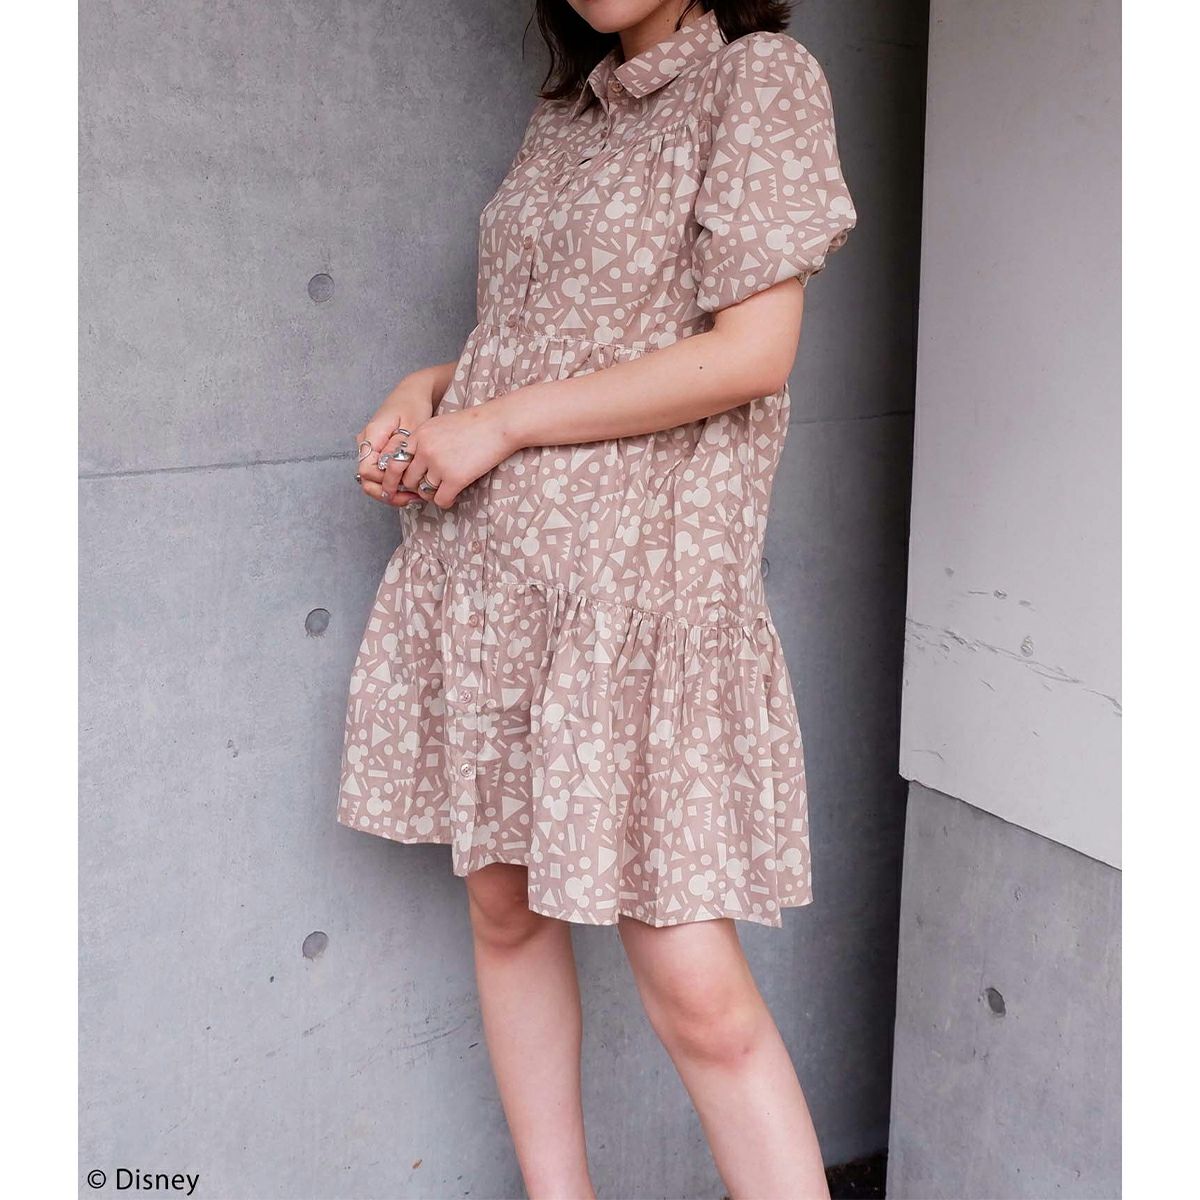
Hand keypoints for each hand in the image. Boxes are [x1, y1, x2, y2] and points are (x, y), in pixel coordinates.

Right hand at [356, 378, 436, 506]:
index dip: (384, 483)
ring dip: (390, 490)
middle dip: (386, 493)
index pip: (367, 471)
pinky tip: (410, 485)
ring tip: (413, 495)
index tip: (406, 489)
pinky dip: (393, 481)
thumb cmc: (414, 405)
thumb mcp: (411, 426)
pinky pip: (380, 471)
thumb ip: (398, 448)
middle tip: (409, 500)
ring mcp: (370, 447)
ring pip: (373, 478)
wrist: (414, 392)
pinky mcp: (378, 450)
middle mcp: (366, 443)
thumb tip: (389, 469)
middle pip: (366, 479)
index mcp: (371, 436)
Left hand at [379, 402, 522, 508]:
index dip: (400, 475)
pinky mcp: (455, 478)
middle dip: (417, 487)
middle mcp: (424, 450)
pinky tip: (454, 495)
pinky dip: (446, 501)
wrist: (499, 424)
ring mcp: (439, 465)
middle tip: (429, 488)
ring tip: (445, 490)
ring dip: (434, 494)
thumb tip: (415, 465)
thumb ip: (424, 442)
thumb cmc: (475, 424)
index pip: (396, 461)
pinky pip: (441, 500)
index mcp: (419, 435)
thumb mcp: (441, 425)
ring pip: (425, 492)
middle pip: (409, 480)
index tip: (404, 483)